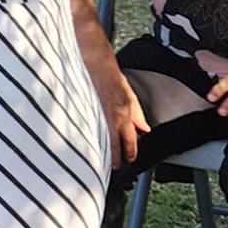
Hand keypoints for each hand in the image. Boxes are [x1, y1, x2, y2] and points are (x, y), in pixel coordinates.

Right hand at [80, 49, 147, 167]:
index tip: (128, 160)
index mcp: (124, 113)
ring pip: (101, 143)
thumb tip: (144, 130)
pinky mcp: (83, 113)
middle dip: (115, 160)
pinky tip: (85, 145)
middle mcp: (112, 117)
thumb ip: (137, 115)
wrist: (93, 60)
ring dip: (101, 153)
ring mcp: (97, 116)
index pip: (129, 143)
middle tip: (114, 166)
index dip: (129, 155)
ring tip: (99, 161)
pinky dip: (88, 140)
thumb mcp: (129, 95)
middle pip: (114, 148)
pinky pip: (88, 132)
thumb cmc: (109, 75)